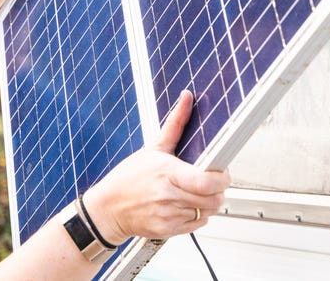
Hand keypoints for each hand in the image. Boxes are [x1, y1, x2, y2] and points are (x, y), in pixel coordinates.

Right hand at [82, 91, 230, 242]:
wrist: (107, 209)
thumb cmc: (128, 178)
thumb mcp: (152, 148)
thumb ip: (175, 123)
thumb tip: (186, 98)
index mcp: (167, 173)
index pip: (207, 182)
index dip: (222, 178)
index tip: (221, 172)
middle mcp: (169, 196)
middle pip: (214, 199)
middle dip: (218, 190)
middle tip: (209, 181)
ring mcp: (169, 215)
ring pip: (208, 212)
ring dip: (208, 203)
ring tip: (194, 192)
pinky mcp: (168, 230)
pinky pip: (198, 225)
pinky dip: (198, 215)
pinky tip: (185, 204)